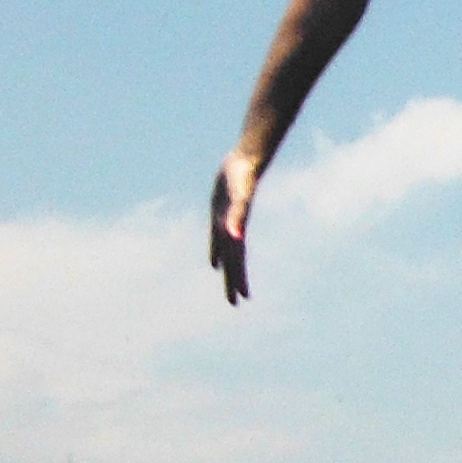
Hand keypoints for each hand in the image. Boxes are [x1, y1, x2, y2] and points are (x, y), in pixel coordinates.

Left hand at [209, 153, 261, 304]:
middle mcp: (231, 229)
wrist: (247, 160)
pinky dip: (215, 249)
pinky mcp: (220, 213)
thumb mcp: (240, 199)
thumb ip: (238, 217)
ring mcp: (226, 221)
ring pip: (225, 250)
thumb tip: (236, 236)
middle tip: (234, 302)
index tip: (241, 299)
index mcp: (235, 232)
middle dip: (233, 281)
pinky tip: (213, 259)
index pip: (237, 261)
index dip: (238, 280)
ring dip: (226, 266)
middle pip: (232, 260)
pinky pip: (217, 236)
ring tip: (226, 281)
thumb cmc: (244, 177)